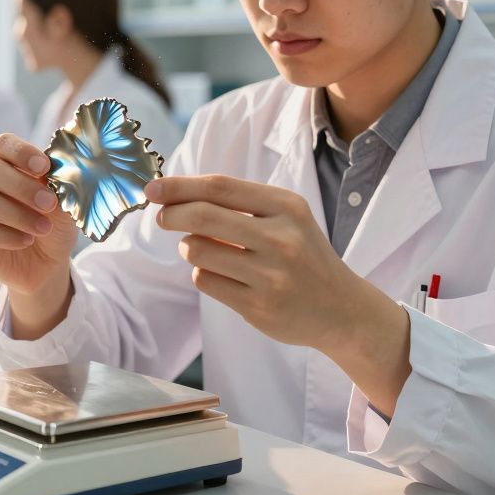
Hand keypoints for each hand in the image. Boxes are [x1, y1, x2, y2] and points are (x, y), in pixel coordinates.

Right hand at [0, 134, 77, 338]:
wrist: (48, 264)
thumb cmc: (54, 225)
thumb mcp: (65, 203)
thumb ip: (60, 183)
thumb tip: (60, 167)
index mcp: (9, 165)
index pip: (3, 144)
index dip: (20, 152)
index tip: (43, 168)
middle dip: (22, 186)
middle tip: (48, 203)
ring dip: (19, 215)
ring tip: (43, 228)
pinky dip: (8, 236)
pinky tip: (26, 241)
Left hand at [146, 174, 411, 414]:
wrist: (341, 309)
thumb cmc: (302, 254)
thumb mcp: (285, 218)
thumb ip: (238, 204)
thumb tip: (174, 195)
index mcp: (286, 207)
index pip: (220, 187)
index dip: (179, 186)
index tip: (153, 187)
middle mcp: (281, 238)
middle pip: (203, 216)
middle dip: (171, 214)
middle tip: (162, 216)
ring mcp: (270, 275)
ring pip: (198, 251)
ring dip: (189, 247)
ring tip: (203, 249)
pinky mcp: (258, 306)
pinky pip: (205, 281)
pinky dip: (202, 274)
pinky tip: (222, 275)